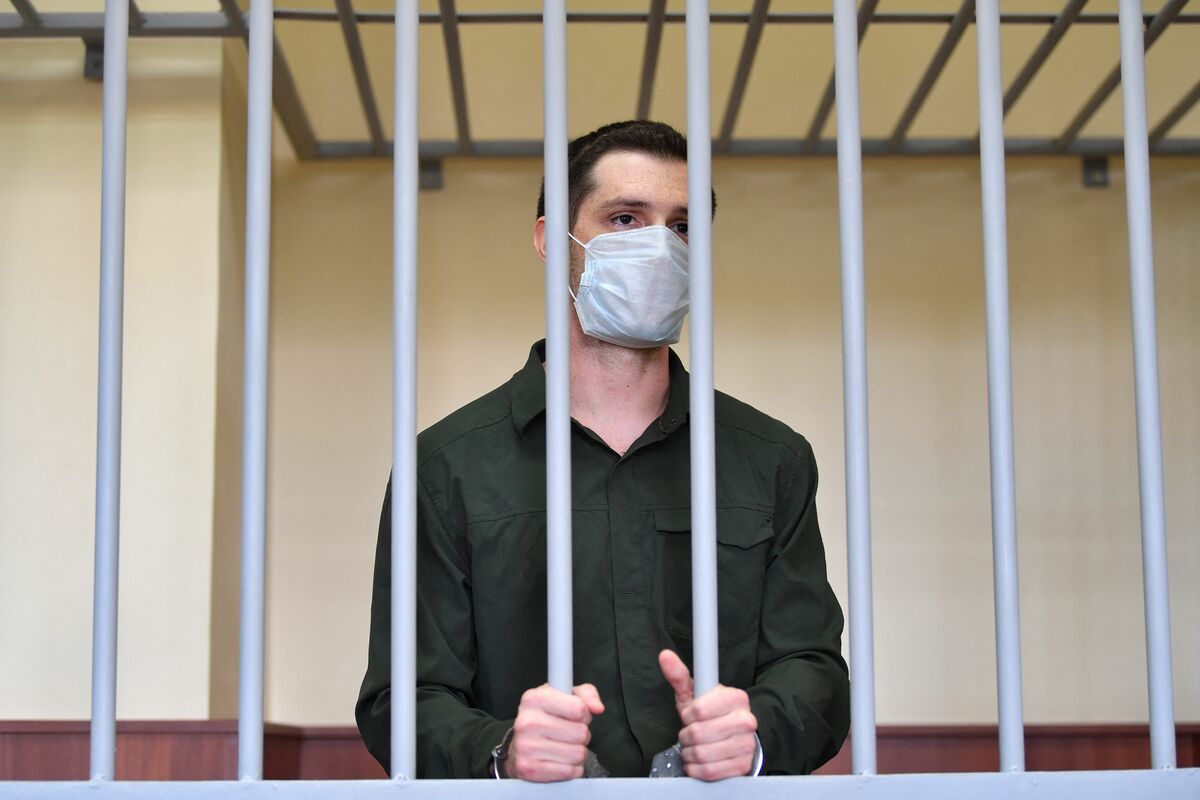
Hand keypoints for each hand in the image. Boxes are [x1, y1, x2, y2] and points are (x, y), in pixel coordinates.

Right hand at [505, 683, 604, 780]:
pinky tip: (560, 760)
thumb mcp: (565, 696)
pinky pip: (568, 771)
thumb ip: (587, 696)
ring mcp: (526, 746)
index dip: (584, 714)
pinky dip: (571, 768)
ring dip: (577, 752)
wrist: (520, 744)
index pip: (578, 709)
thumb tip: (597, 707)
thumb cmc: (545, 717)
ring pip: (578, 754)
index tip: (576, 715)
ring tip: (564, 746)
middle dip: (581, 735)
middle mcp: (527, 721)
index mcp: (535, 698)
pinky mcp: (529, 768)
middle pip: (581, 733)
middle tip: (569, 733)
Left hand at [658, 649, 757, 779]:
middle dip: (686, 736)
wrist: (739, 736)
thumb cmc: (713, 713)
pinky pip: (708, 772)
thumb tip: (664, 656)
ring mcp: (746, 745)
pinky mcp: (742, 766)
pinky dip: (696, 768)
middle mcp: (746, 721)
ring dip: (690, 753)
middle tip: (690, 733)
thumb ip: (679, 675)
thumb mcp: (696, 694)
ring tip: (694, 746)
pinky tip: (698, 760)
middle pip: (698, 734)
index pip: (699, 710)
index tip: (690, 715)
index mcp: (736, 698)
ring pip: (702, 754)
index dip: (687, 715)